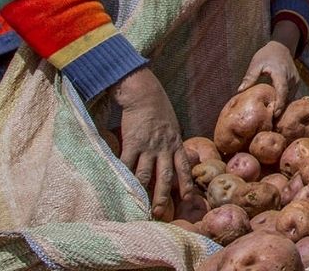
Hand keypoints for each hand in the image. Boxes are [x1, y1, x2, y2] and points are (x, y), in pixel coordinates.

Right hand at [113, 67, 192, 219]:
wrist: (145, 94)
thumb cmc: (158, 109)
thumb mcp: (172, 126)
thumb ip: (172, 142)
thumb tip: (171, 154)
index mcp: (176, 143)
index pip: (183, 167)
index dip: (186, 183)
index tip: (189, 199)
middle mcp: (164, 148)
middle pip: (165, 177)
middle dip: (163, 196)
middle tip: (160, 213)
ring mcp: (148, 146)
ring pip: (146, 174)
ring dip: (142, 192)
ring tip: (138, 206)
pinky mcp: (132, 143)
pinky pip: (127, 164)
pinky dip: (123, 176)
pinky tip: (119, 188)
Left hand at [238, 36, 298, 117]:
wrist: (281, 47)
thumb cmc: (267, 55)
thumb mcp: (256, 63)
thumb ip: (250, 77)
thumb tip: (240, 91)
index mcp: (281, 73)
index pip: (282, 90)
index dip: (279, 103)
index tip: (274, 115)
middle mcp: (291, 78)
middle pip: (287, 98)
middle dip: (280, 110)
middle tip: (271, 124)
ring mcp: (296, 81)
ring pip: (290, 98)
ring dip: (282, 108)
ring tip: (273, 121)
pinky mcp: (296, 84)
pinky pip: (291, 96)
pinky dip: (284, 104)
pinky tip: (276, 112)